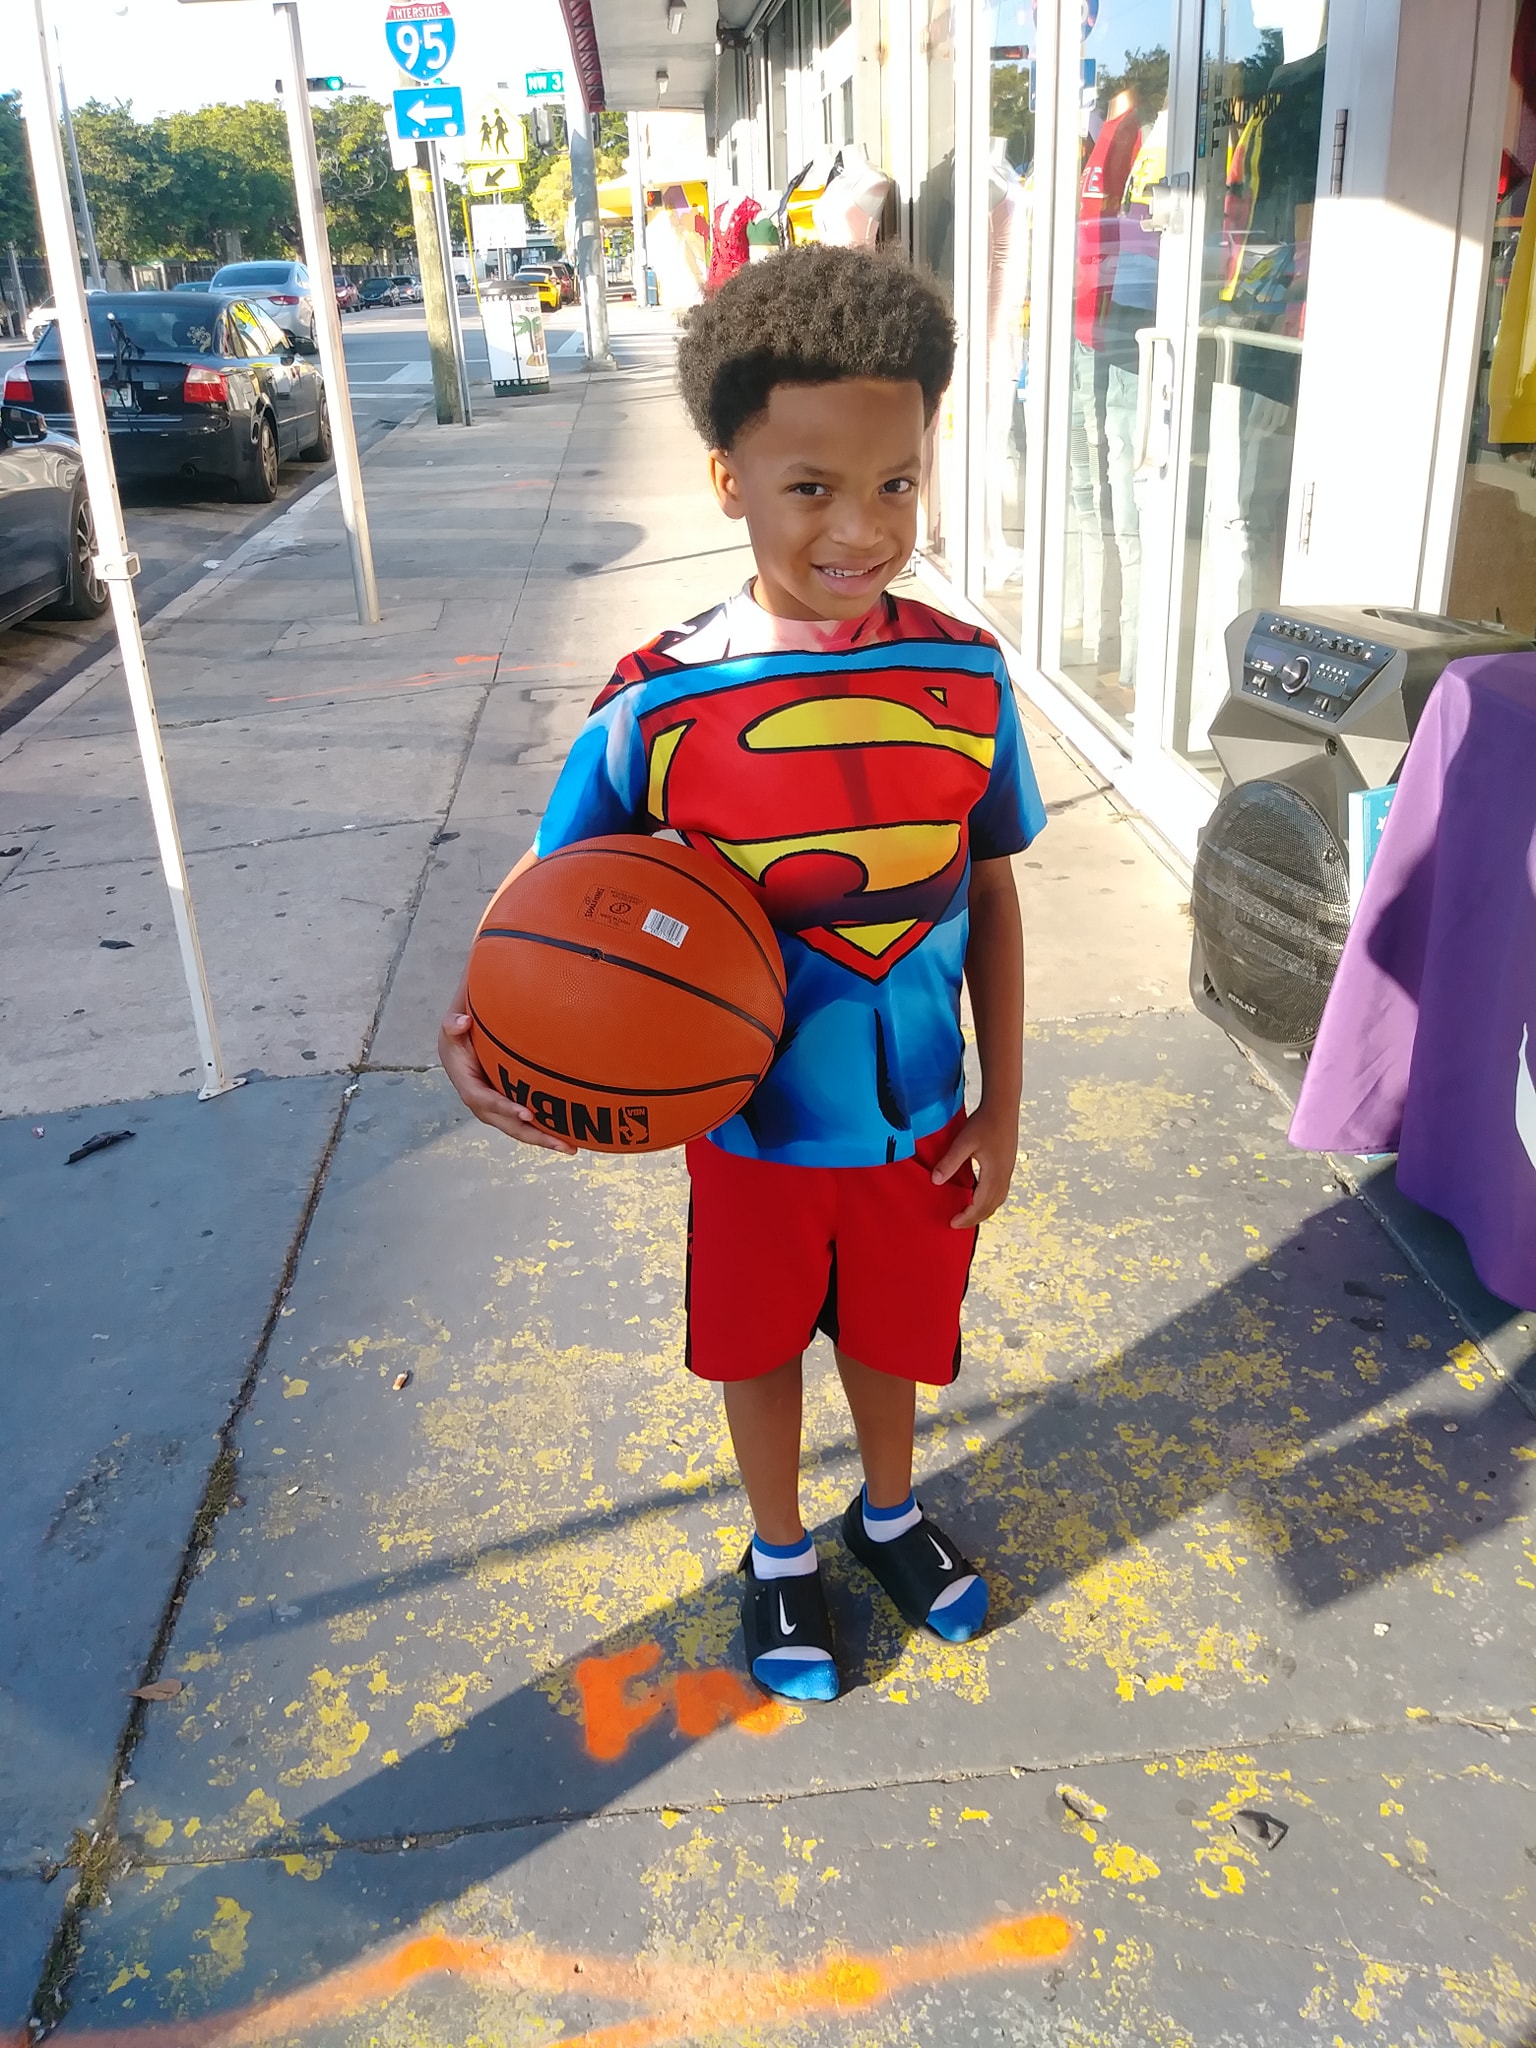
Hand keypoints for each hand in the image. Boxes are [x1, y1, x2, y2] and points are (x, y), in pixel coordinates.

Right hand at [437, 1012, 577, 1155]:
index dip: (506, 1109)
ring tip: (570, 1147)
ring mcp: (497, 1110)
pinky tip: (568, 1136)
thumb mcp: (452, 1029)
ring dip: (544, 1139)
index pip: (486, 1102)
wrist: (460, 1048)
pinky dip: (545, 1130)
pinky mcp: (508, 1108)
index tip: (528, 1113)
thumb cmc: (460, 1037)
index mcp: (469, 1088)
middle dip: (534, 1135)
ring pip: (520, 1129)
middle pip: (509, 1125)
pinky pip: (526, 1123)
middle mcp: (483, 1105)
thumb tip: (462, 1023)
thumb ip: (453, 1025)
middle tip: (561, 1144)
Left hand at [930, 1099, 1018, 1228]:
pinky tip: (979, 1196)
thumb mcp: (963, 1142)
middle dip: (974, 1218)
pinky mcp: (1007, 1165)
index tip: (952, 1223)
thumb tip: (936, 1181)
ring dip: (983, 1211)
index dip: (966, 1217)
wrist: (1004, 1106)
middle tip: (956, 1223)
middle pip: (991, 1207)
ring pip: (997, 1200)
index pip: (980, 1205)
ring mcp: (1008, 1171)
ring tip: (967, 1214)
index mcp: (994, 1174)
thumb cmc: (985, 1122)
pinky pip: (1000, 1191)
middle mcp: (1004, 1176)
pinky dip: (989, 1200)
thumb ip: (950, 1162)